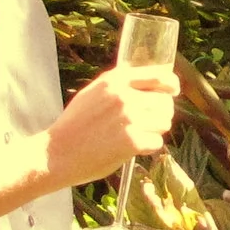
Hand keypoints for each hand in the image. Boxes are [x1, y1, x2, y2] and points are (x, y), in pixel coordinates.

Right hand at [45, 64, 179, 186]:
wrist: (56, 153)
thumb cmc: (75, 125)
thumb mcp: (94, 92)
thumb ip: (119, 85)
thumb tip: (149, 81)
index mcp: (116, 80)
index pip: (159, 75)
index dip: (171, 84)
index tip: (173, 91)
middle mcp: (124, 96)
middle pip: (165, 102)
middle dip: (162, 113)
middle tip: (150, 123)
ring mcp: (129, 118)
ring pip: (164, 122)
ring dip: (156, 131)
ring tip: (139, 135)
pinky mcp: (132, 141)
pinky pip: (156, 142)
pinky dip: (147, 147)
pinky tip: (132, 148)